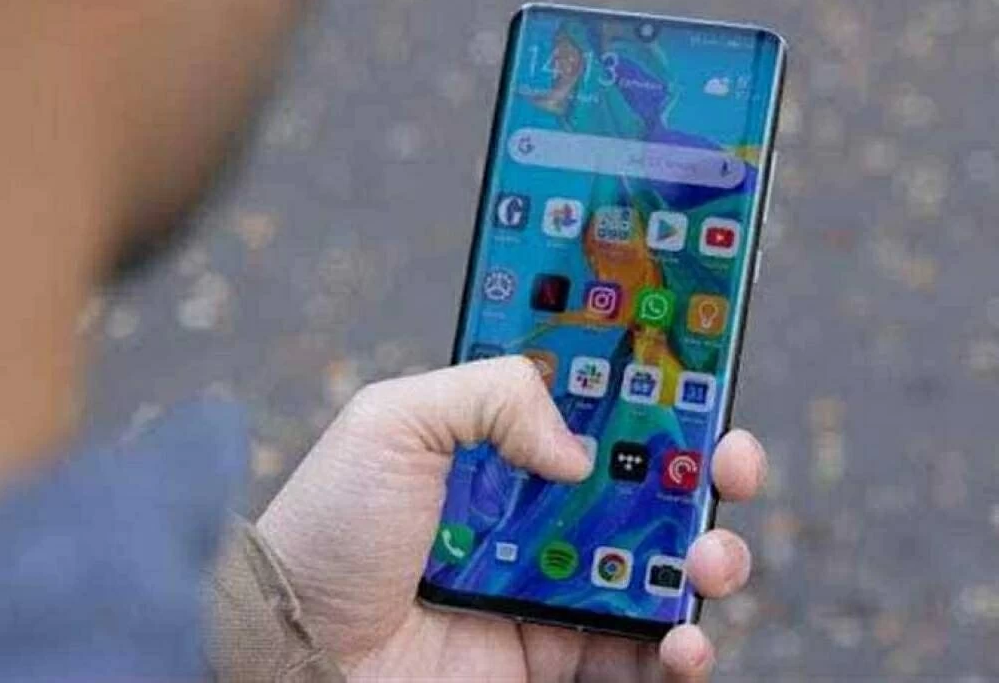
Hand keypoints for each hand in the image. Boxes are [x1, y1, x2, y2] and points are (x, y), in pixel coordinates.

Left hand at [258, 357, 766, 680]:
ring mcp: (557, 583)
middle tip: (730, 458)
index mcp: (506, 445)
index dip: (656, 388)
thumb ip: (488, 392)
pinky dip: (680, 649)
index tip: (701, 370)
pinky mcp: (558, 654)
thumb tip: (577, 451)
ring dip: (713, 554)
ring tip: (710, 557)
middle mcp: (542, 508)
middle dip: (708, 464)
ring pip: (665, 564)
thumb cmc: (333, 527)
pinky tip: (682, 638)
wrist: (295, 647)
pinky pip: (641, 653)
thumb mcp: (395, 421)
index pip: (601, 405)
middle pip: (652, 481)